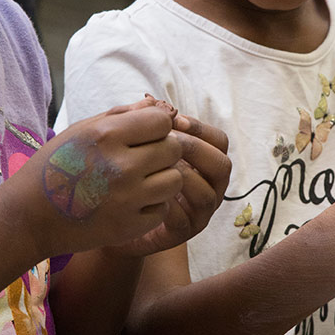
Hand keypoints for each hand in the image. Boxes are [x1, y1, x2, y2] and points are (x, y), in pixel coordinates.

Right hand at [12, 98, 184, 257]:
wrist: (29, 216)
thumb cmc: (56, 165)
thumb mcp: (81, 130)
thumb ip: (122, 114)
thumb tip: (159, 105)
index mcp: (106, 135)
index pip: (162, 121)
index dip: (157, 126)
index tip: (144, 134)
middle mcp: (120, 166)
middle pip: (173, 148)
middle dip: (163, 150)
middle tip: (143, 158)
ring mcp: (127, 199)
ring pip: (175, 179)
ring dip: (163, 178)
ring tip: (141, 180)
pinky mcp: (129, 227)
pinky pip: (163, 209)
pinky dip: (153, 205)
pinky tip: (132, 202)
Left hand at [116, 108, 230, 256]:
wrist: (112, 216)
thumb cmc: (131, 174)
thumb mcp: (140, 146)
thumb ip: (147, 124)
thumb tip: (149, 100)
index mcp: (205, 163)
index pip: (219, 141)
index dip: (200, 128)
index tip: (175, 120)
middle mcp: (210, 187)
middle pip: (222, 166)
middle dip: (196, 149)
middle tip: (167, 141)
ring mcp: (199, 213)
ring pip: (207, 194)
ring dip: (182, 176)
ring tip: (155, 166)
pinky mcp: (181, 234)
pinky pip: (184, 219)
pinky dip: (167, 203)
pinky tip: (146, 191)